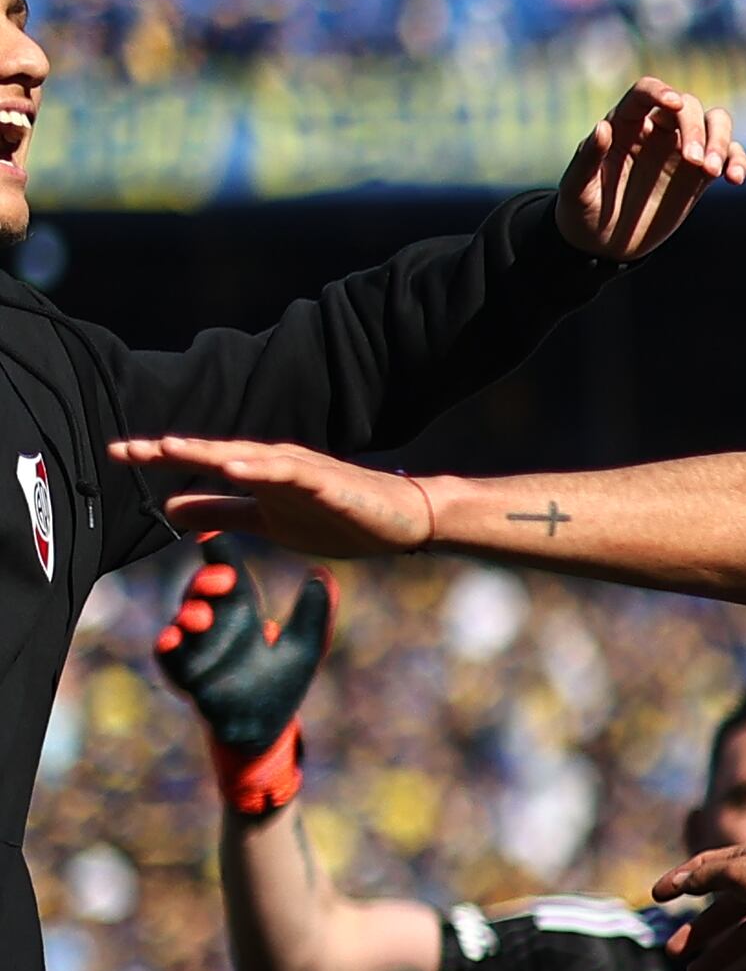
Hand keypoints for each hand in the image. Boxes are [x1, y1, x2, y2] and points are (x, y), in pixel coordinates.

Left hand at [111, 437, 431, 559]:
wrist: (402, 519)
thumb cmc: (337, 517)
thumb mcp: (267, 521)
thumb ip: (221, 512)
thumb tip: (169, 507)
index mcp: (258, 473)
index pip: (202, 464)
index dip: (160, 459)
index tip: (118, 454)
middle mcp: (274, 463)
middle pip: (215, 453)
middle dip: (171, 451)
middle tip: (125, 449)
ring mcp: (301, 470)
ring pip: (248, 457)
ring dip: (208, 452)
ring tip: (169, 449)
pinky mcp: (328, 482)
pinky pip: (291, 473)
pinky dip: (262, 469)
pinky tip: (236, 469)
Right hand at [154, 537, 331, 756]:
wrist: (262, 727)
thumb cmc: (279, 682)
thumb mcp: (304, 646)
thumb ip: (314, 613)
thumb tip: (323, 572)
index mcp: (239, 611)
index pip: (226, 575)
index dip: (218, 554)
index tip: (212, 533)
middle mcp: (213, 624)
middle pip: (201, 594)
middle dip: (205, 583)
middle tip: (222, 577)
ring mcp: (194, 648)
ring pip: (183, 623)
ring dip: (188, 614)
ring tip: (200, 614)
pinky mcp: (183, 675)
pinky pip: (170, 658)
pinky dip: (168, 648)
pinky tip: (171, 639)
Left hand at [551, 77, 745, 262]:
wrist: (603, 242)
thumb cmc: (582, 210)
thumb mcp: (576, 188)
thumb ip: (588, 157)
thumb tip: (603, 127)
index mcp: (624, 124)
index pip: (646, 94)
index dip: (660, 92)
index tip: (674, 105)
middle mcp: (656, 130)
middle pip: (688, 107)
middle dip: (696, 130)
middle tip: (696, 164)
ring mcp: (681, 151)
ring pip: (715, 123)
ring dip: (721, 141)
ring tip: (713, 173)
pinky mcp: (700, 174)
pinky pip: (729, 155)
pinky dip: (738, 161)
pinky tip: (735, 180)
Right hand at [651, 839, 745, 970]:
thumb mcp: (737, 871)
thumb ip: (706, 877)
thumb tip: (680, 881)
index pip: (708, 869)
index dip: (681, 881)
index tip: (657, 896)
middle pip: (724, 912)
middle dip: (698, 932)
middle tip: (672, 951)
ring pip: (745, 938)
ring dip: (719, 956)